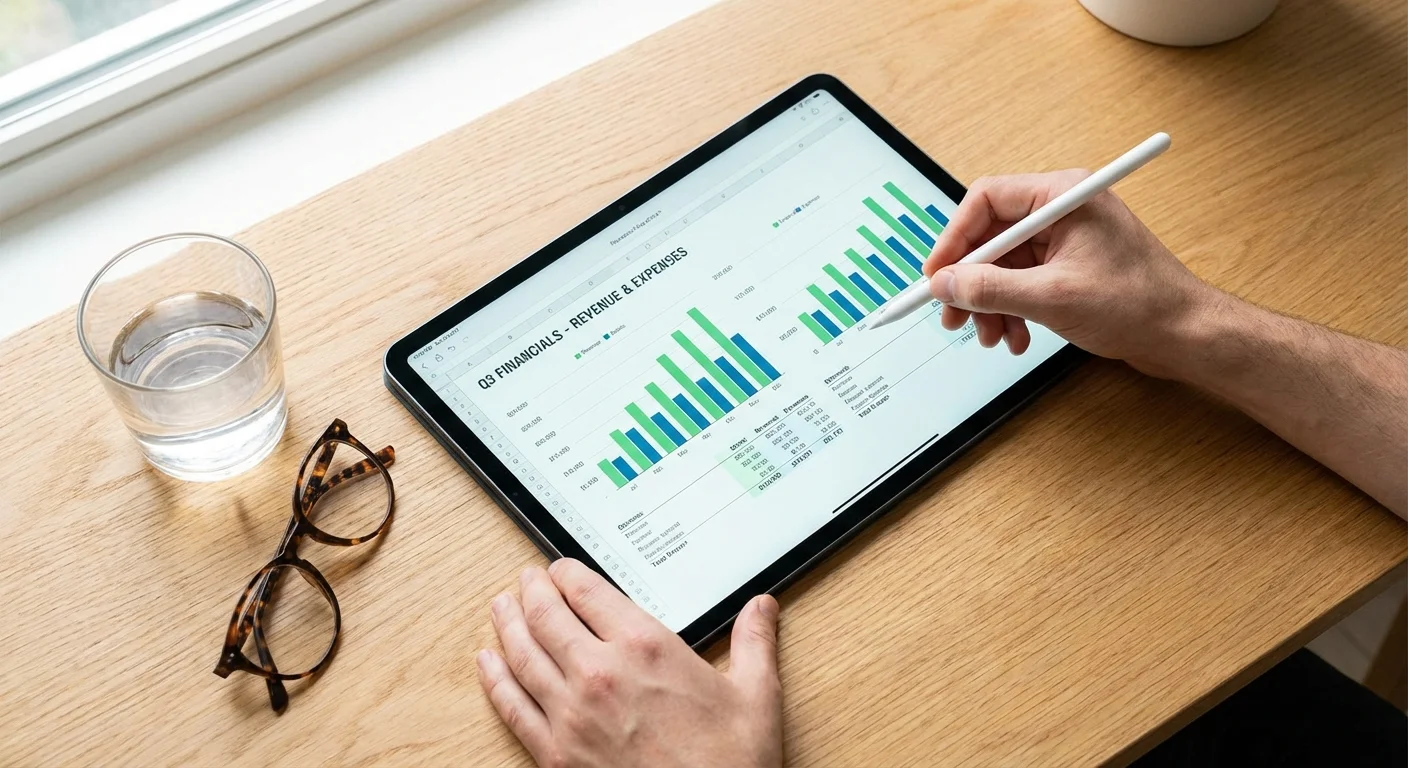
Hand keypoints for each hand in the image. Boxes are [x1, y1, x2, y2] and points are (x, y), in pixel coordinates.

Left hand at [476, 559, 783, 767]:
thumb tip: (762, 608)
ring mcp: (572, 715)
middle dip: (531, 591)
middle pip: (546, 616)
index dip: (566, 573)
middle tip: (526, 580)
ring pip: (522, 654)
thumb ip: (753, 643)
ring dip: (507, 625)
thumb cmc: (731, 764)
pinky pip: (513, 706)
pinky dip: (496, 680)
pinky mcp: (557, 754)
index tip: (560, 569)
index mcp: (645, 647)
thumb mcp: (755, 696)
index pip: (587, 591)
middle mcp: (600, 673)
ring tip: (501, 607)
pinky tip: (489, 664)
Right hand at [921, 170, 1218, 376]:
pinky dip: (1011, 310)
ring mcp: (1065, 239)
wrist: (1184, 334)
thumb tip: (946, 284)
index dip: (955, 239)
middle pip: (991, 236)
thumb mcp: (1052, 298)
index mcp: (1064, 196)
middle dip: (970, 281)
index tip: (936, 275)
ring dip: (990, 303)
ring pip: (1003, 265)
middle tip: (952, 315)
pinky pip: (1021, 282)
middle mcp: (1062, 210)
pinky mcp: (1068, 266)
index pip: (986, 200)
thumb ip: (991, 288)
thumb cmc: (1139, 304)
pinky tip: (1017, 337)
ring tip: (991, 337)